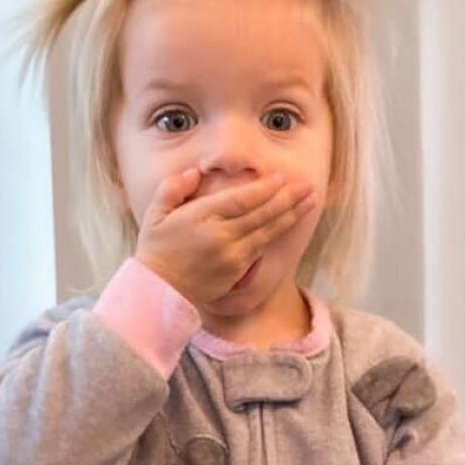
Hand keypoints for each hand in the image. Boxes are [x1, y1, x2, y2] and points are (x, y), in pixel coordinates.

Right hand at [134, 168, 316, 303]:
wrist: (159, 291)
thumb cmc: (156, 249)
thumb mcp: (155, 213)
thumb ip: (173, 187)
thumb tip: (196, 172)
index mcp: (202, 217)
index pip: (241, 199)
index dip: (265, 188)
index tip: (282, 178)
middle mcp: (221, 235)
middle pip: (261, 213)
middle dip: (288, 198)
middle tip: (307, 186)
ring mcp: (232, 255)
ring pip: (267, 231)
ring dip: (291, 215)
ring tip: (309, 202)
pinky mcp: (237, 271)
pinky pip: (261, 248)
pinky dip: (277, 233)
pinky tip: (291, 223)